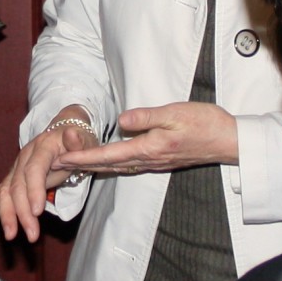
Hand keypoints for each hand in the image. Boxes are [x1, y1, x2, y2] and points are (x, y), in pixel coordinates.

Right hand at [0, 105, 95, 243]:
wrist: (65, 133)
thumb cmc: (78, 141)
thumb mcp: (84, 140)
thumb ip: (77, 142)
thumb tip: (71, 134)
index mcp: (42, 147)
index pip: (34, 169)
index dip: (34, 190)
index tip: (38, 211)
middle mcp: (25, 156)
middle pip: (18, 185)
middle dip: (22, 212)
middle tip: (32, 234)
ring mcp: (17, 167)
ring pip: (6, 191)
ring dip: (7, 214)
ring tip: (11, 235)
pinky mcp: (14, 176)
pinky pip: (0, 190)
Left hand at [59, 102, 240, 177]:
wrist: (229, 141)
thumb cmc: (205, 123)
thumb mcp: (176, 113)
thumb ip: (148, 117)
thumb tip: (122, 121)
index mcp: (149, 148)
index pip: (108, 154)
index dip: (82, 157)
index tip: (60, 159)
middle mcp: (148, 160)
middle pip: (106, 165)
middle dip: (79, 166)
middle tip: (53, 166)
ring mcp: (153, 163)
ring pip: (115, 167)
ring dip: (91, 167)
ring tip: (69, 165)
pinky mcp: (159, 161)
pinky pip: (126, 166)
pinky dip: (108, 165)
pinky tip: (101, 163)